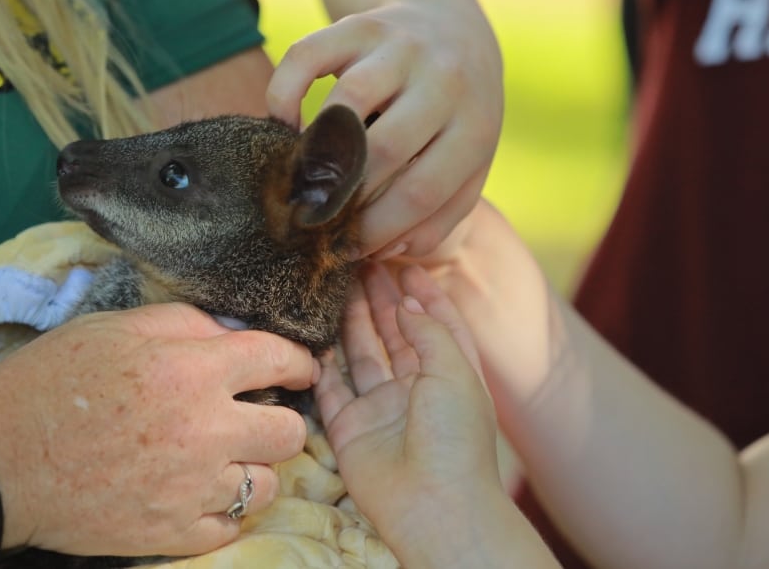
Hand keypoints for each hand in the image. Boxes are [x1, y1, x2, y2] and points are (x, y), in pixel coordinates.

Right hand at [0, 303, 315, 557]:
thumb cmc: (53, 381)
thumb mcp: (116, 327)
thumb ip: (185, 323)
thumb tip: (232, 332)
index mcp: (192, 371)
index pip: (278, 360)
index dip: (300, 362)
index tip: (301, 368)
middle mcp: (205, 432)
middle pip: (290, 432)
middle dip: (282, 419)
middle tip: (258, 417)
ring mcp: (191, 489)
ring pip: (268, 485)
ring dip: (255, 468)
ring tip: (229, 458)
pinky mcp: (171, 533)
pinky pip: (231, 526)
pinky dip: (225, 510)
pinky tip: (204, 492)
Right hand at [268, 0, 503, 257]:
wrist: (450, 22)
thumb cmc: (455, 113)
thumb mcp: (468, 162)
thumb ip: (439, 213)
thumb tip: (386, 251)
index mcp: (474, 126)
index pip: (419, 193)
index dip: (376, 230)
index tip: (348, 249)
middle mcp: (443, 80)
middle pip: (382, 151)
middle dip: (343, 197)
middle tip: (318, 222)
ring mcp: (399, 46)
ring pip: (346, 103)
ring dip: (315, 149)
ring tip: (302, 178)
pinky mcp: (358, 25)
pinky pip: (305, 57)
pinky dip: (284, 94)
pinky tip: (285, 124)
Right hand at [315, 263, 500, 554]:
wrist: (433, 504)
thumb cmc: (455, 437)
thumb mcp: (454, 370)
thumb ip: (429, 330)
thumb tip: (406, 303)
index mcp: (451, 375)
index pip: (439, 325)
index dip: (423, 295)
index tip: (405, 266)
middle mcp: (416, 389)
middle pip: (395, 335)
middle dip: (381, 299)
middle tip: (363, 264)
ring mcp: (382, 409)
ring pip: (362, 355)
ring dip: (351, 321)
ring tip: (338, 285)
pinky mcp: (350, 430)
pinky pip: (331, 390)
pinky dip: (321, 364)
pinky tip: (313, 334)